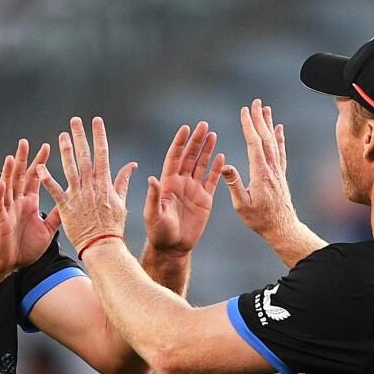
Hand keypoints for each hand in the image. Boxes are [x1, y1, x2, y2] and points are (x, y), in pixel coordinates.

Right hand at [0, 139, 57, 274]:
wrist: (9, 264)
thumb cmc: (24, 247)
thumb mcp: (47, 230)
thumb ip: (56, 216)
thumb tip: (69, 204)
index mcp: (29, 203)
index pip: (35, 178)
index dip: (40, 163)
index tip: (47, 146)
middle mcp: (18, 203)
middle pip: (20, 177)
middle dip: (23, 159)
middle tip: (25, 142)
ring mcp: (8, 211)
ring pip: (7, 187)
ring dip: (8, 172)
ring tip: (11, 157)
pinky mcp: (1, 221)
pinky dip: (0, 195)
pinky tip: (2, 184)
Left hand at [37, 116, 136, 254]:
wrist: (103, 246)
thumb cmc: (113, 226)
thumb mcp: (121, 201)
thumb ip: (123, 181)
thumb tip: (132, 165)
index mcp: (105, 183)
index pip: (102, 154)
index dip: (99, 136)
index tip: (96, 121)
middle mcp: (91, 186)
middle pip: (85, 156)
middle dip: (80, 136)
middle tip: (75, 121)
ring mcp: (78, 195)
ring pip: (70, 168)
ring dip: (65, 151)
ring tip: (61, 136)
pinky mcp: (65, 206)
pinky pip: (54, 190)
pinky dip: (47, 179)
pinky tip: (40, 167)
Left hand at [144, 121, 223, 255]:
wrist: (173, 247)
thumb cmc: (159, 232)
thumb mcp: (153, 214)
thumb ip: (153, 196)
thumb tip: (152, 178)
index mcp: (167, 183)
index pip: (174, 157)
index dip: (180, 143)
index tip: (185, 128)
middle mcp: (181, 183)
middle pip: (189, 157)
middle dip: (196, 141)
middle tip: (203, 125)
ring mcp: (193, 190)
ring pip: (201, 165)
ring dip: (207, 150)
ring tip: (213, 134)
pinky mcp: (205, 199)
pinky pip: (212, 180)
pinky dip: (217, 169)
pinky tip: (221, 156)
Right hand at [221, 99, 300, 239]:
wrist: (282, 228)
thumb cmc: (259, 219)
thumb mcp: (242, 205)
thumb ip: (234, 184)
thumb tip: (225, 166)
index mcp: (261, 173)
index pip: (254, 144)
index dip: (249, 126)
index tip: (244, 111)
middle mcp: (272, 169)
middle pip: (266, 138)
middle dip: (259, 119)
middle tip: (255, 102)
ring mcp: (278, 171)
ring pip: (274, 142)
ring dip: (269, 124)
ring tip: (266, 109)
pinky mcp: (280, 175)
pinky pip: (281, 152)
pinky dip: (280, 138)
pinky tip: (279, 129)